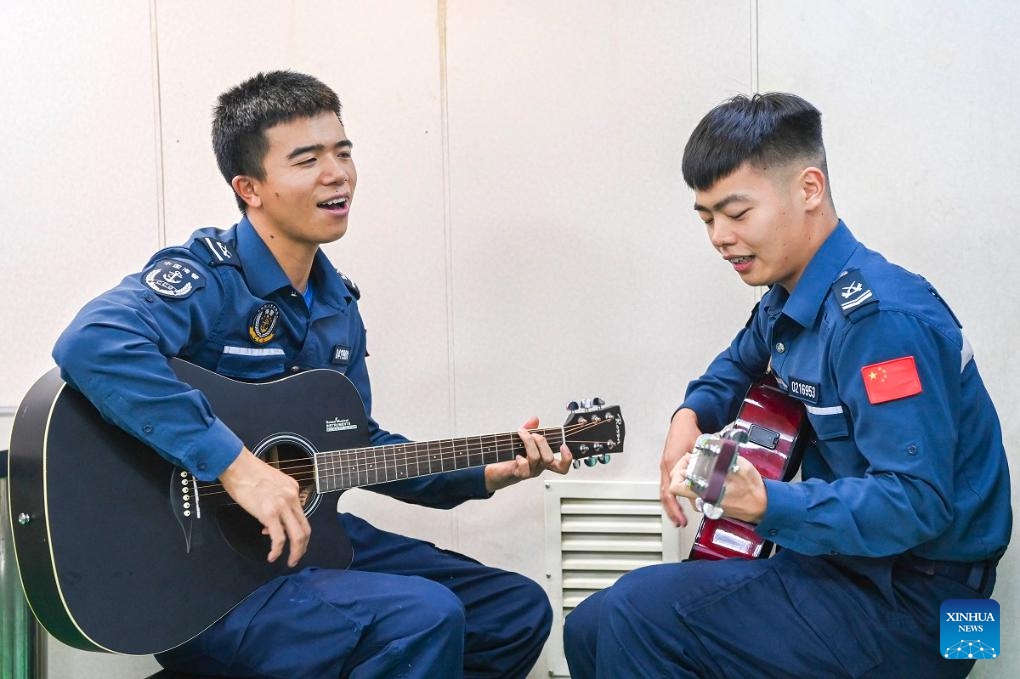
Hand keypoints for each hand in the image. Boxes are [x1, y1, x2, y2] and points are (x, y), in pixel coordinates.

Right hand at [219, 447, 310, 566]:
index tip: (285, 539)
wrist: (237, 465)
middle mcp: (292, 497)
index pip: (301, 515)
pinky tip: (272, 556)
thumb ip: (275, 500)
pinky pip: (279, 538)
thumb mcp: (270, 484)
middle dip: (303, 546)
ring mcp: (282, 505)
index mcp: (293, 489)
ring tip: (290, 561)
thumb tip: (270, 522)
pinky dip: (277, 551)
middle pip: (305, 528)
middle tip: (297, 557)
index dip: (295, 530)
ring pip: (298, 536)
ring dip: (296, 552)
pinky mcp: (270, 513)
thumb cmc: (247, 473)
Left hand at [485, 417, 573, 491]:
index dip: (567, 458)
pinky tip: (516, 455)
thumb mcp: (520, 438)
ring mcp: (529, 471)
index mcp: (543, 460)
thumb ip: (529, 428)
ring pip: (536, 458)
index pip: (562, 466)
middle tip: (533, 435)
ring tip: (522, 435)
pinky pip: (524, 468)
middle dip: (541, 442)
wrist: (494, 469)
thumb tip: (535, 419)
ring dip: (529, 443)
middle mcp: (538, 467)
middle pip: (549, 458)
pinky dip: (521, 459)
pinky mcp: (518, 474)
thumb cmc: (509, 454)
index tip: (563, 446)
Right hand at [660, 408, 700, 525]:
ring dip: (672, 505)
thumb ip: (704, 466)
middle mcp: (666, 467)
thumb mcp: (699, 449)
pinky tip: (679, 502)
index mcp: (672, 464)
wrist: (683, 420)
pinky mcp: (669, 466)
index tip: (682, 518)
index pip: (670, 492)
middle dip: (672, 511)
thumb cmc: (690, 432)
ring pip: (665, 491)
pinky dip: (673, 496)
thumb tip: (711, 486)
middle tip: (680, 523)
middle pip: (665, 495)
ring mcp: (666, 467)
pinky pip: (668, 485)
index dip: (675, 507)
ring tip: (679, 518)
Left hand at [667, 448, 768, 523]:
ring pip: (690, 488)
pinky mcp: (713, 504)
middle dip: (686, 470)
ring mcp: (707, 504)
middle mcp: (703, 501)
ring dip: (694, 475)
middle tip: (696, 459)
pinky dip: (702, 482)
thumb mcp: (739, 468)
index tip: (688, 461)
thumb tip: (715, 446)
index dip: (678, 472)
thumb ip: (724, 458)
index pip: (675, 487)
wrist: (764, 506)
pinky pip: (700, 492)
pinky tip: (713, 473)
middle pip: (681, 486)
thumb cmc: (753, 492)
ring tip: (705, 464)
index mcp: (705, 493)